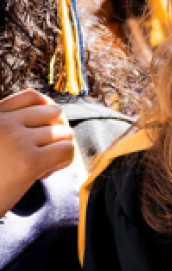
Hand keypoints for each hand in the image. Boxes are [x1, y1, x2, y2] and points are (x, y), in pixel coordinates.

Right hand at [0, 89, 73, 212]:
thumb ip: (8, 129)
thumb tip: (51, 117)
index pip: (33, 97)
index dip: (46, 113)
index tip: (39, 133)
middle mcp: (2, 123)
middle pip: (54, 112)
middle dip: (55, 132)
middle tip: (42, 153)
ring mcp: (16, 139)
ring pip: (63, 132)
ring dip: (59, 149)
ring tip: (41, 167)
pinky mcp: (29, 161)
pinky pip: (67, 150)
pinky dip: (63, 161)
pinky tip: (45, 173)